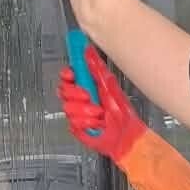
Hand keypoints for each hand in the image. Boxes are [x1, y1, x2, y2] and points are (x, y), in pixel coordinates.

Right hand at [58, 49, 143, 165]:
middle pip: (63, 89)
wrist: (125, 137)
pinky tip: (96, 123)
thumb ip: (97, 69)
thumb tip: (88, 51)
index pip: (69, 75)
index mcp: (89, 85)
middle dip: (76, 93)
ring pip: (67, 106)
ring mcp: (77, 112)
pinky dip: (87, 122)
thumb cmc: (123, 114)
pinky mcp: (76, 125)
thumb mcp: (111, 87)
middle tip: (88, 96)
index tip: (71, 74)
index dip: (67, 73)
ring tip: (98, 113)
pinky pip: (72, 121)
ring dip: (85, 110)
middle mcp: (81, 98)